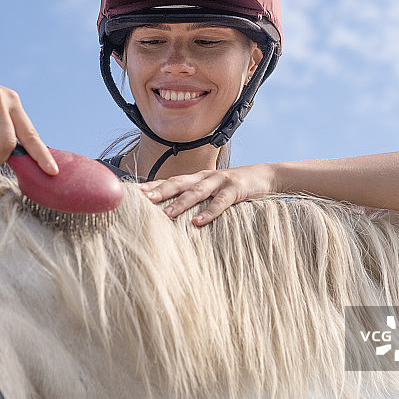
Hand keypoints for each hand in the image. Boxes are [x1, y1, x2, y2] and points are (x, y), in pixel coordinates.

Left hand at [138, 164, 276, 225]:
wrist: (265, 176)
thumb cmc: (233, 188)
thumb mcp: (212, 192)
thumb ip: (194, 200)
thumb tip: (172, 215)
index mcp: (196, 179)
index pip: (170, 181)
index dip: (152, 186)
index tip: (133, 193)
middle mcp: (204, 177)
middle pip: (178, 183)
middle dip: (160, 191)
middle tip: (143, 200)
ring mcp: (220, 181)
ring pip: (197, 192)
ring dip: (181, 202)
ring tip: (166, 213)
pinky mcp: (236, 189)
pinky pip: (221, 202)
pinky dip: (209, 212)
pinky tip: (199, 222)